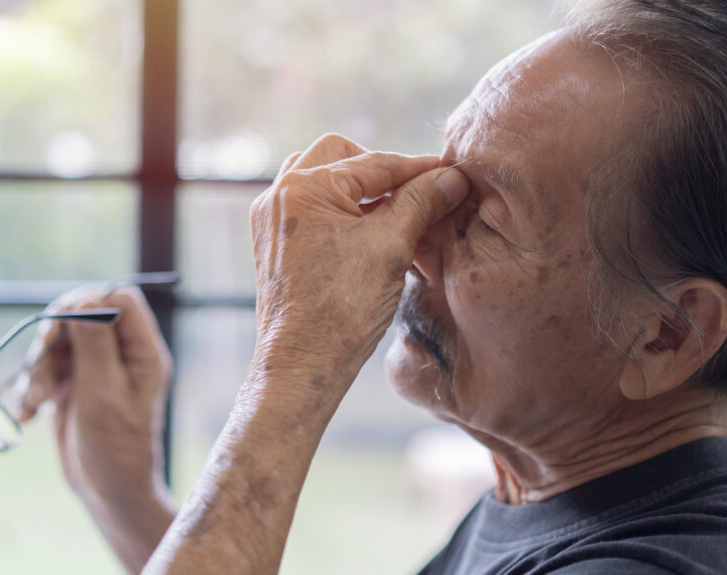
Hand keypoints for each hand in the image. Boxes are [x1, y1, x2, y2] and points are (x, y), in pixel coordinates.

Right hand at [16, 286, 175, 572]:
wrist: (108, 493)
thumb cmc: (116, 447)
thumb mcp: (104, 394)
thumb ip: (95, 346)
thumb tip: (86, 299)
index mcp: (143, 351)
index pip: (120, 300)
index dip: (88, 302)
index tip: (60, 323)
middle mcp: (122, 354)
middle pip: (81, 316)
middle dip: (53, 340)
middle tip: (38, 364)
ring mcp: (96, 369)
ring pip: (58, 344)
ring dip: (38, 370)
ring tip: (34, 403)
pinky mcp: (73, 386)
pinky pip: (45, 370)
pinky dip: (32, 388)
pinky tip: (27, 415)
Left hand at [141, 135, 467, 573]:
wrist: (303, 365)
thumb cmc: (342, 309)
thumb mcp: (391, 247)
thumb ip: (421, 202)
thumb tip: (451, 177)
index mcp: (304, 186)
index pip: (376, 162)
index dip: (421, 169)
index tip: (453, 175)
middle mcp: (280, 195)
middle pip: (342, 157)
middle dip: (384, 172)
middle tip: (419, 194)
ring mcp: (272, 220)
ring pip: (325, 182)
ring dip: (361, 190)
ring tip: (395, 215)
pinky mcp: (274, 245)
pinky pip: (313, 210)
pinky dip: (343, 212)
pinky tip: (370, 235)